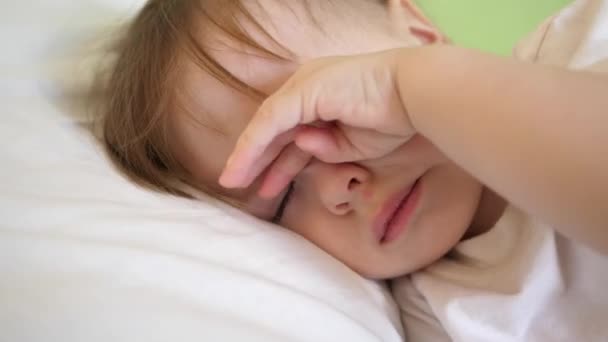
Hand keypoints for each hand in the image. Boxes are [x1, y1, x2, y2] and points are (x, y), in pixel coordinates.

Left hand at [219, 49, 415, 197]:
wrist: (413, 97)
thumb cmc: (392, 118)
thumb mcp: (352, 145)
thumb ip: (325, 148)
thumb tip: (302, 145)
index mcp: (321, 100)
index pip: (290, 132)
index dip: (276, 160)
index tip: (264, 185)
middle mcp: (307, 90)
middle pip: (276, 131)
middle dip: (258, 161)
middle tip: (240, 186)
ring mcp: (303, 87)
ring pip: (267, 127)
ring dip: (249, 157)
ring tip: (232, 183)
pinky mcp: (302, 91)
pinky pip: (271, 123)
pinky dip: (253, 147)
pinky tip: (240, 168)